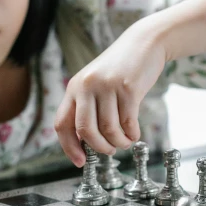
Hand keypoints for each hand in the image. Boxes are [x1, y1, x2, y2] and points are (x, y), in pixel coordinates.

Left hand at [55, 19, 166, 166]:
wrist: (143, 43)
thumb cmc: (119, 69)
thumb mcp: (95, 83)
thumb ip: (87, 107)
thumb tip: (85, 142)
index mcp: (74, 88)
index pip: (62, 124)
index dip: (69, 147)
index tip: (80, 161)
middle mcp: (87, 86)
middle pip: (85, 130)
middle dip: (98, 148)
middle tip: (109, 151)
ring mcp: (107, 86)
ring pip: (109, 129)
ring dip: (118, 142)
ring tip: (124, 142)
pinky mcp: (128, 88)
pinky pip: (128, 122)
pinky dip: (132, 134)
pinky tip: (135, 134)